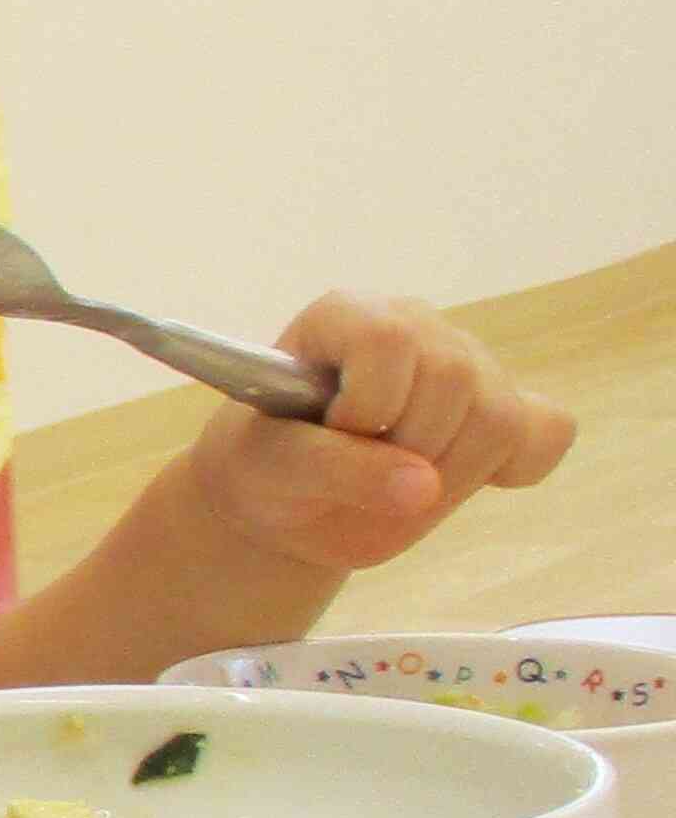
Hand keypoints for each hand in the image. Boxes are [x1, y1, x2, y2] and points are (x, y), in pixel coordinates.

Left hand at [181, 293, 574, 579]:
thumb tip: (426, 487)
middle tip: (360, 476)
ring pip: (503, 416)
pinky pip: (550, 432)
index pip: (389, 341)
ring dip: (449, 474)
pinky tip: (459, 479)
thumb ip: (336, 469)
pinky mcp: (510, 405)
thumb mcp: (271, 471)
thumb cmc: (267, 470)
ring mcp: (470, 361)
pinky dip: (516, 468)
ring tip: (395, 485)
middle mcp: (417, 324)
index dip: (367, 407)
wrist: (292, 502)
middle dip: (407, 451)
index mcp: (348, 315)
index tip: (334, 435)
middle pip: (456, 381)